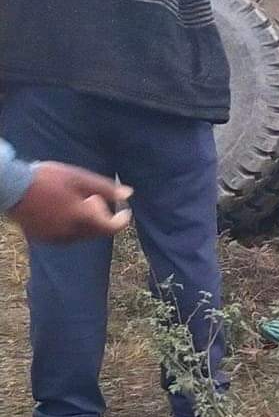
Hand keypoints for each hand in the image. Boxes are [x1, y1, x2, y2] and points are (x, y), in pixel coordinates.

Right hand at [9, 164, 131, 243]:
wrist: (11, 187)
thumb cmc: (47, 178)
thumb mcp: (79, 178)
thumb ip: (105, 188)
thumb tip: (129, 194)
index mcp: (82, 217)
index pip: (112, 228)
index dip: (122, 219)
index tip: (124, 210)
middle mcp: (70, 232)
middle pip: (97, 232)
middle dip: (102, 218)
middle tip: (95, 199)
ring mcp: (55, 237)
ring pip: (81, 235)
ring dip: (86, 223)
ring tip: (75, 202)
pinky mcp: (42, 238)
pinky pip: (65, 237)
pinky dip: (70, 227)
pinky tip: (62, 211)